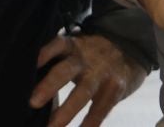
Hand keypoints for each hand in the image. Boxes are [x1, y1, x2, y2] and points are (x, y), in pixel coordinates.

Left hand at [30, 32, 147, 126]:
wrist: (134, 46)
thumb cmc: (95, 54)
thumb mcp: (79, 50)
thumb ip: (60, 62)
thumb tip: (29, 84)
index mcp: (74, 46)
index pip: (57, 45)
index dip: (44, 53)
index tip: (31, 64)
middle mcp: (87, 57)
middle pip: (66, 70)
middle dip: (49, 85)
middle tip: (32, 102)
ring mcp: (103, 72)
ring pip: (83, 92)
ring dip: (66, 111)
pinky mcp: (117, 87)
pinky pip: (101, 108)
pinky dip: (90, 123)